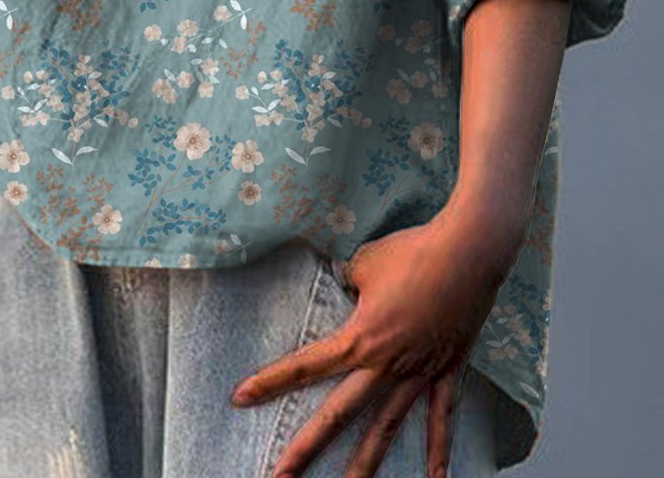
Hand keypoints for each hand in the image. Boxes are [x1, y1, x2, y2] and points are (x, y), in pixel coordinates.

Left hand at [229, 204, 523, 477]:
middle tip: (278, 477)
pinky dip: (439, 449)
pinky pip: (441, 415)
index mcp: (361, 339)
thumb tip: (347, 289)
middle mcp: (386, 365)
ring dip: (367, 466)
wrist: (467, 251)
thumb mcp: (364, 263)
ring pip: (387, 429)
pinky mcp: (446, 369)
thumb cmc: (411, 251)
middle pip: (338, 415)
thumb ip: (348, 283)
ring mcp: (418, 372)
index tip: (239, 398)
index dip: (270, 382)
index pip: (306, 366)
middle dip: (306, 449)